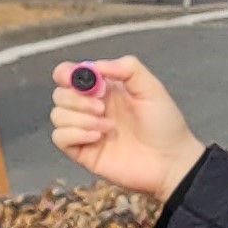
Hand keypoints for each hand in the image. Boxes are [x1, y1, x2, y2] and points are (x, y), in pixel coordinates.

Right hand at [47, 55, 206, 202]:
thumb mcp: (151, 88)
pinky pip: (59, 138)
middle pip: (59, 94)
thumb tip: (95, 65)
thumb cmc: (164, 124)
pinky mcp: (82, 152)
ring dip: (80, 118)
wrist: (170, 161)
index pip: (68, 75)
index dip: (66, 74)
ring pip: (57, 115)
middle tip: (102, 107)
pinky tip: (96, 138)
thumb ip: (127, 68)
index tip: (78, 79)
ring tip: (107, 127)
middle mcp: (90, 108)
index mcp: (103, 89)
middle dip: (77, 99)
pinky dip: (74, 134)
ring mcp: (84, 130)